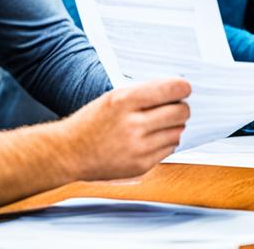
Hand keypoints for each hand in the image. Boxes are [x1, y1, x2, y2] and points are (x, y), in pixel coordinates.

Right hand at [62, 78, 190, 180]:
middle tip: (176, 107)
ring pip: (177, 132)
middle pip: (180, 113)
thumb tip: (176, 89)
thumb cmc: (90, 123)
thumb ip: (144, 92)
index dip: (183, 88)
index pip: (170, 90)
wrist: (68, 153)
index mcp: (124, 101)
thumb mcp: (113, 97)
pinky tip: (150, 139)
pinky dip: (165, 142)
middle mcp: (133, 125)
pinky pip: (169, 150)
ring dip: (174, 126)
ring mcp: (138, 148)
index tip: (185, 89)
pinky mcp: (141, 165)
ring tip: (158, 124)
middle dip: (182, 108)